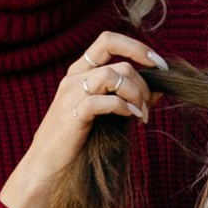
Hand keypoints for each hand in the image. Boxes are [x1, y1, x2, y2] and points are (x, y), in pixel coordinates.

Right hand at [0, 34, 165, 207]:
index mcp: (81, 71)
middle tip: (149, 103)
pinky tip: (130, 119)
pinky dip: (124, 107)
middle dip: (143, 77)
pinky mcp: (73, 113)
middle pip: (118, 56)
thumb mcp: (106, 112)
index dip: (137, 47)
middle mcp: (75, 76)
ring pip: (114, 74)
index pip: (109, 40)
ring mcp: (72, 93)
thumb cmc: (78, 140)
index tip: (160, 65)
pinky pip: (105, 99)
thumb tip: (160, 88)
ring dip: (136, 94)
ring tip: (141, 115)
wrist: (47, 167)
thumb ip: (129, 97)